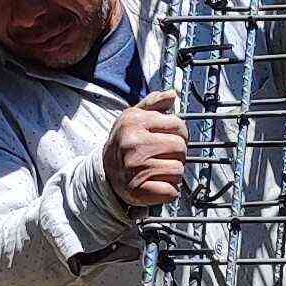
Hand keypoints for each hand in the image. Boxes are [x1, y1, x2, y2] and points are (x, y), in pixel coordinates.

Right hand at [103, 93, 186, 215]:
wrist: (104, 171)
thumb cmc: (124, 142)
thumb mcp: (134, 116)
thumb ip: (154, 103)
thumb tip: (172, 94)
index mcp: (134, 122)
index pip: (178, 125)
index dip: (180, 133)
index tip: (171, 138)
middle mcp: (134, 143)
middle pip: (181, 148)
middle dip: (177, 154)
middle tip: (164, 155)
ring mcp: (135, 168)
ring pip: (178, 170)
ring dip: (173, 173)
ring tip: (159, 169)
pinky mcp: (138, 190)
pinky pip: (171, 191)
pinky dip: (169, 191)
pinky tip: (157, 184)